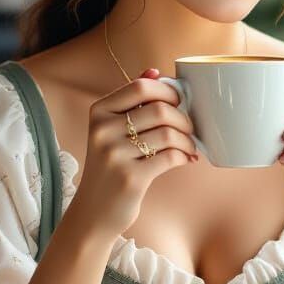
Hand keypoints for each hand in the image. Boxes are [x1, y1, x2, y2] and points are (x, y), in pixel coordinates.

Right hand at [70, 68, 198, 237]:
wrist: (93, 212)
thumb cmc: (109, 166)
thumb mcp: (110, 130)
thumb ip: (130, 100)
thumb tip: (154, 70)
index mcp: (99, 112)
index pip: (141, 87)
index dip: (167, 91)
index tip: (178, 102)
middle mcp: (103, 131)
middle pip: (160, 110)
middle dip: (183, 118)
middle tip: (190, 128)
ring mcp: (115, 155)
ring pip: (168, 134)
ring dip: (187, 140)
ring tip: (189, 146)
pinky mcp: (130, 178)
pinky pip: (170, 157)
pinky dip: (185, 156)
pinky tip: (186, 159)